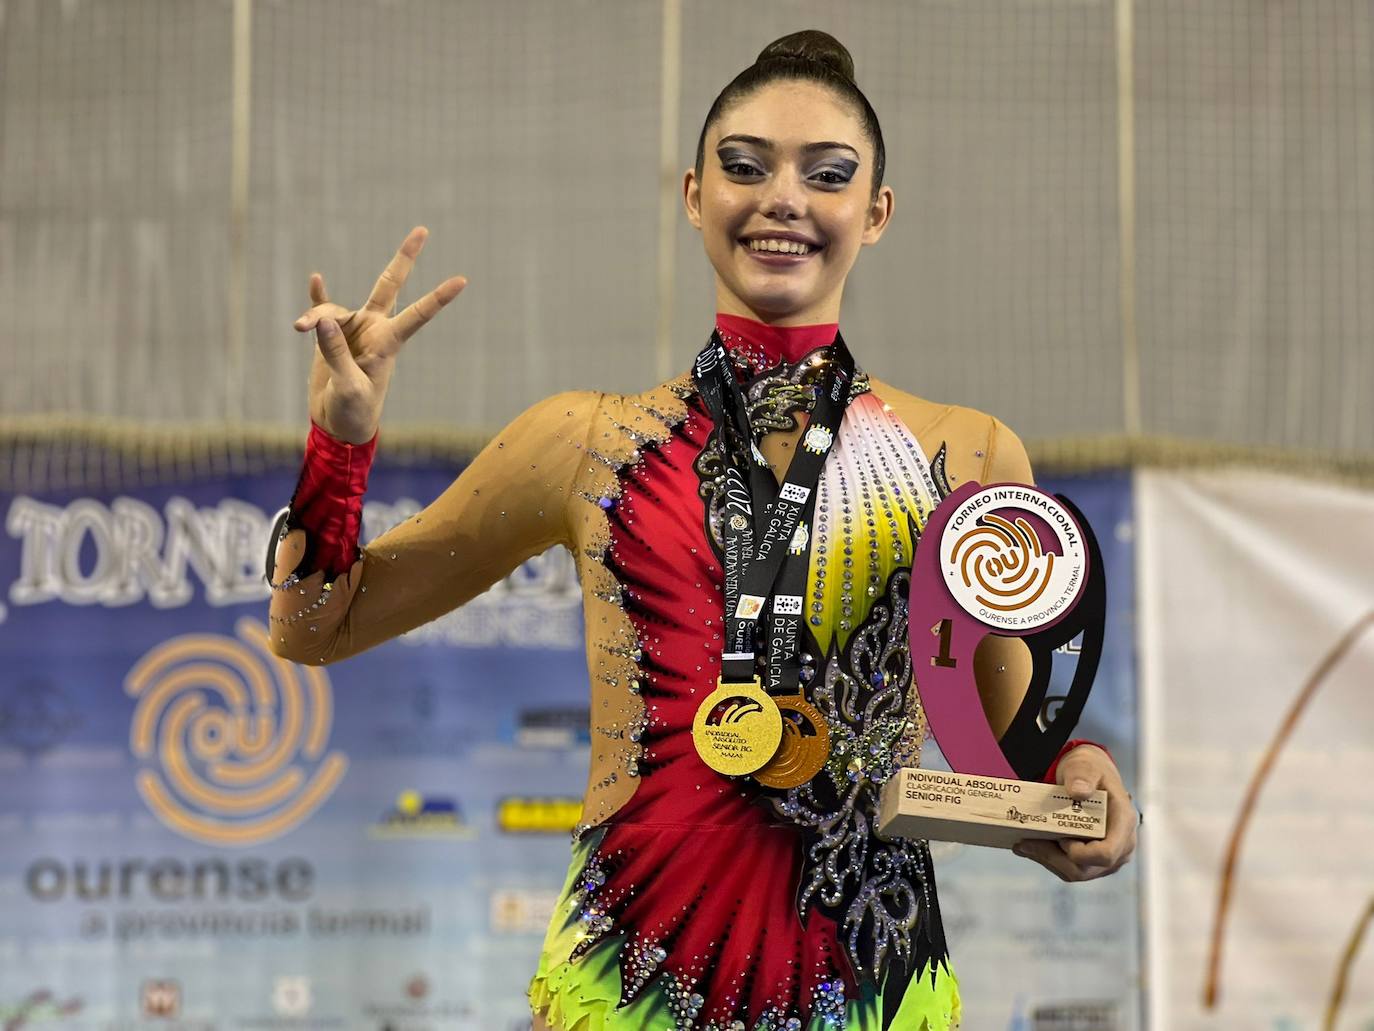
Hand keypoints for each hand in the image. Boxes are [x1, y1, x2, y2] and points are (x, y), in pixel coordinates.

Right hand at [293, 226, 466, 443]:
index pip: (418, 315)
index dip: (438, 298)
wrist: (337, 424)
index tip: (462, 280)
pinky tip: (316, 281)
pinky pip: (324, 309)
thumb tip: (321, 322)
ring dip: (316, 314)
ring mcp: (353, 330)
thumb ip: (336, 353)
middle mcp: (374, 330)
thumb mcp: (348, 387)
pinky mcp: (330, 335)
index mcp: (388, 343)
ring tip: (298, 327)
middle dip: (404, 258)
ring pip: (334, 309)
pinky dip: (317, 297)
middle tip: (422, 230)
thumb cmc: (353, 411)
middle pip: (389, 285)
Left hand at [1012, 744, 1137, 880]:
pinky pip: (1071, 868)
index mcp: (1123, 823)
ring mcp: (1108, 856)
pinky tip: (1030, 847)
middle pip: (1085, 868)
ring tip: (1022, 845)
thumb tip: (1079, 791)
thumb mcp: (1085, 766)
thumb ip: (1082, 776)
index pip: (1106, 854)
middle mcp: (1121, 845)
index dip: (1080, 853)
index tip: (1060, 838)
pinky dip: (1049, 859)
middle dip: (1052, 857)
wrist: (1090, 776)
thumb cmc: (1090, 770)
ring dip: (1046, 860)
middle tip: (1024, 843)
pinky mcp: (1093, 860)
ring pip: (1075, 872)